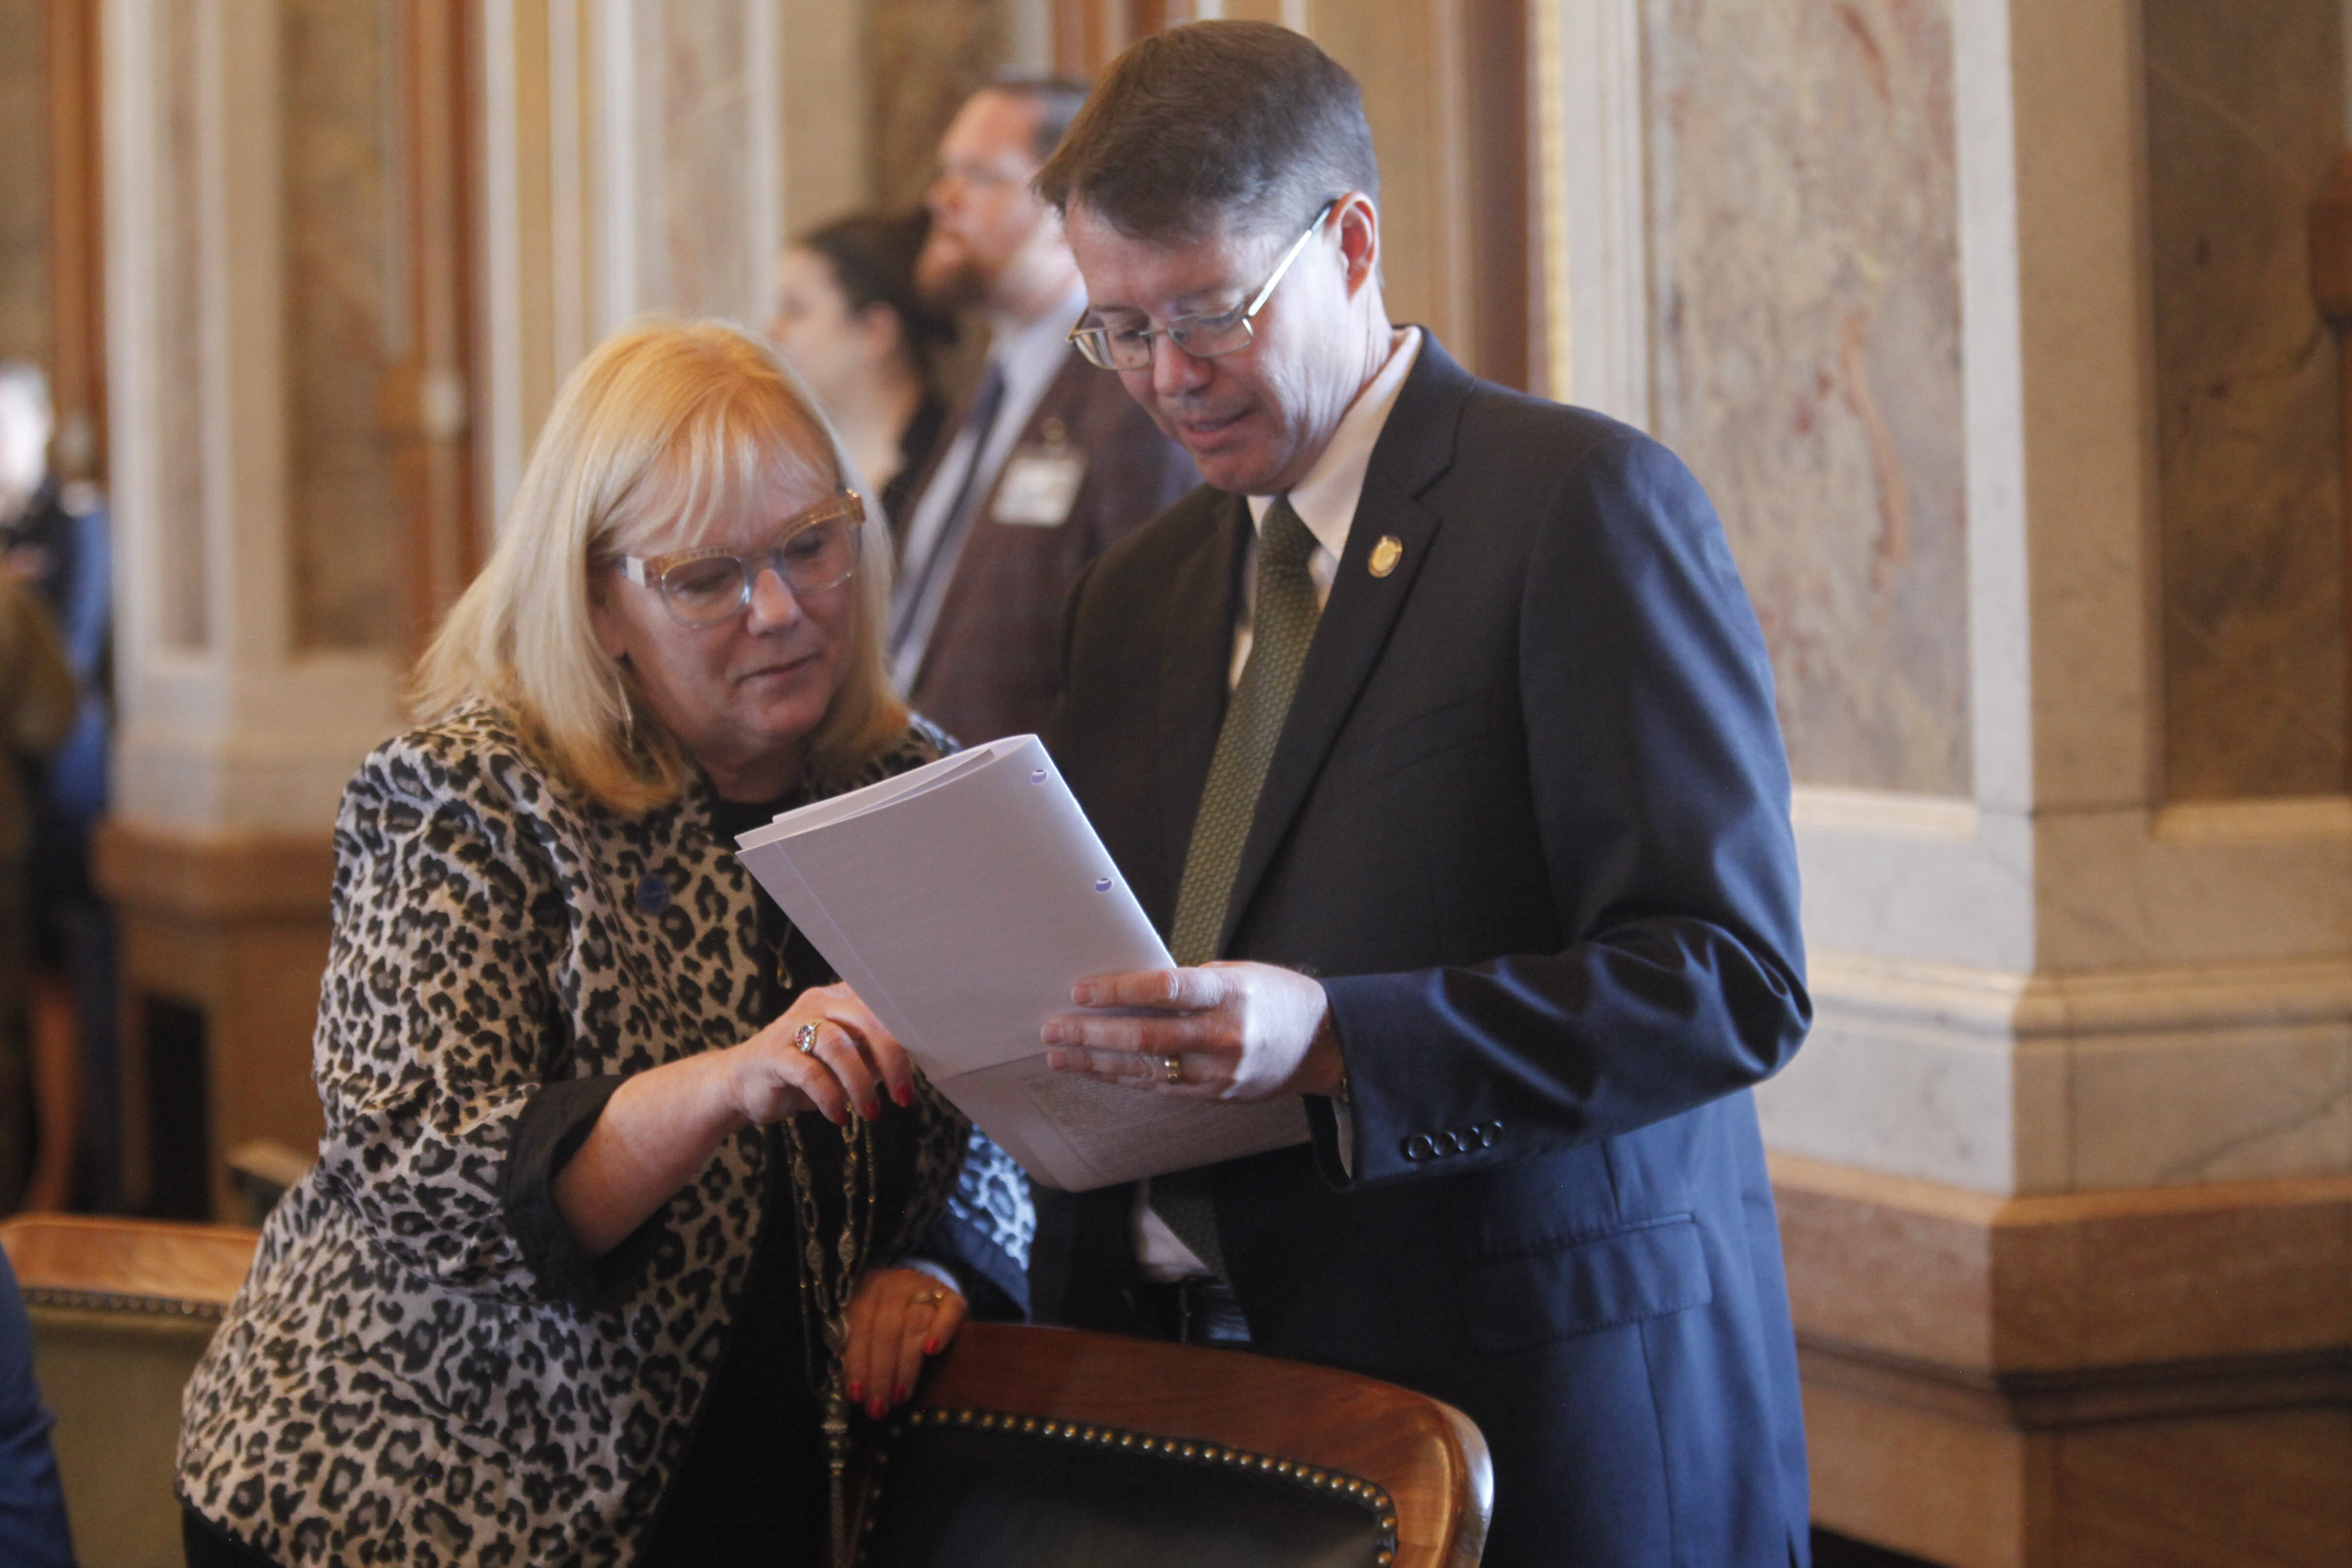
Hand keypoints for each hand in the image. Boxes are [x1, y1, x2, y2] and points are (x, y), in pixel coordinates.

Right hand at [727, 983, 916, 1127]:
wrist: (743, 1085)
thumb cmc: (806, 1072)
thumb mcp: (849, 1063)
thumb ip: (877, 1057)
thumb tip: (916, 1063)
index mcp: (842, 999)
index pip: (883, 1003)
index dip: (908, 1030)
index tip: (930, 1060)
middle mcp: (818, 1004)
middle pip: (865, 1019)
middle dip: (891, 1059)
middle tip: (904, 1097)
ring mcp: (792, 1026)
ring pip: (837, 1044)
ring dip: (860, 1083)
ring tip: (872, 1113)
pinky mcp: (773, 1054)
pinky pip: (809, 1072)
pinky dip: (830, 1097)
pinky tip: (840, 1116)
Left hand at [842, 1266, 965, 1418]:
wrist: (926, 1293)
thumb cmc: (891, 1320)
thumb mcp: (869, 1326)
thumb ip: (861, 1350)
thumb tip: (856, 1392)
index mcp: (868, 1290)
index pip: (860, 1326)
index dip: (857, 1362)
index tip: (856, 1395)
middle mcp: (896, 1284)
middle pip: (887, 1329)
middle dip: (881, 1372)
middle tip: (879, 1406)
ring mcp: (926, 1287)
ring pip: (915, 1323)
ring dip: (905, 1364)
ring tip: (899, 1396)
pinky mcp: (953, 1296)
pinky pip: (949, 1309)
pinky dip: (941, 1329)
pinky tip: (932, 1351)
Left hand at [1041, 961, 1343, 1100]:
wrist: (1321, 1044)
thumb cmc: (1275, 997)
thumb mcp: (1239, 974)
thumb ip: (1190, 983)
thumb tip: (1131, 986)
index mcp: (1231, 994)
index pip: (1167, 989)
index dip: (1120, 990)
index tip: (1080, 991)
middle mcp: (1223, 1036)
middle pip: (1147, 1037)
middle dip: (1093, 1033)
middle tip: (1052, 1028)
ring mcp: (1219, 1072)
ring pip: (1147, 1069)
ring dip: (1097, 1062)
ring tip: (1058, 1055)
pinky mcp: (1215, 1095)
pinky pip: (1160, 1087)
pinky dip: (1124, 1078)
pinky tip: (1095, 1070)